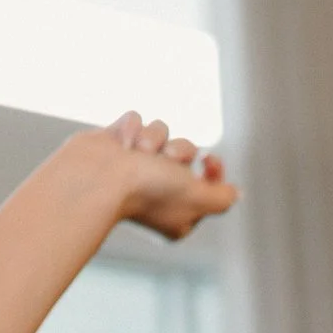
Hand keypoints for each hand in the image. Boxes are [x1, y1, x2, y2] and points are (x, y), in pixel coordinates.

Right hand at [71, 112, 237, 239]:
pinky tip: (121, 145)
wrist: (96, 177)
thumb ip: (222, 198)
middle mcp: (157, 190)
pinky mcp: (115, 144)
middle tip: (165, 161)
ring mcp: (134, 166)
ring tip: (138, 152)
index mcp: (178, 212)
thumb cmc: (149, 190)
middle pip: (186, 151)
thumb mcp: (199, 199)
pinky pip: (137, 120)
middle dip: (180, 150)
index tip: (210, 161)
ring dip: (154, 138)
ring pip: (163, 132)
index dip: (213, 170)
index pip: (207, 183)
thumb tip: (235, 193)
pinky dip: (131, 129)